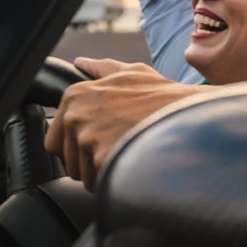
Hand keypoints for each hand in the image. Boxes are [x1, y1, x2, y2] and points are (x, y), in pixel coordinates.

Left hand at [43, 57, 204, 190]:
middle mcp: (76, 115)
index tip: (102, 141)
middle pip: (66, 160)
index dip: (78, 146)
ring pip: (82, 175)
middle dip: (88, 161)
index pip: (55, 139)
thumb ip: (102, 68)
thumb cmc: (164, 97)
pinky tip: (134, 164)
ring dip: (103, 172)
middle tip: (118, 148)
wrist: (191, 116)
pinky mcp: (103, 159)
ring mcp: (88, 138)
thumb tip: (82, 63)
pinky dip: (116, 180)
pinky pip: (100, 183)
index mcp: (77, 95)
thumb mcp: (134, 73)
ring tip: (129, 154)